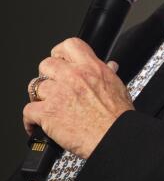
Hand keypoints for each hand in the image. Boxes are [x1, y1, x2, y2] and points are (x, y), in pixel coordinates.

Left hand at [23, 37, 133, 158]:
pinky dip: (30, 120)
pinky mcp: (48, 113)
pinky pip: (28, 110)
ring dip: (39, 97)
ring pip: (35, 87)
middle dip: (47, 75)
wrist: (114, 135)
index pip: (69, 45)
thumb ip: (108, 74)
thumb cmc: (118, 116)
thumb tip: (110, 67)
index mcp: (92, 68)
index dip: (61, 53)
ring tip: (46, 105)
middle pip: (46, 64)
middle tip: (53, 85)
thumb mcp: (119, 87)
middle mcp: (74, 76)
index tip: (60, 60)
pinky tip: (37, 125)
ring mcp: (59, 93)